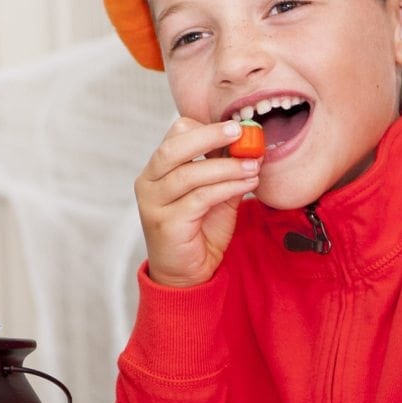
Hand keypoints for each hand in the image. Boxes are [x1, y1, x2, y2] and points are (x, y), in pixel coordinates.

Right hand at [134, 116, 260, 286]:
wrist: (186, 274)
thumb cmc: (199, 230)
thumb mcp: (215, 193)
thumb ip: (225, 170)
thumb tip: (250, 145)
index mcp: (157, 170)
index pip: (174, 136)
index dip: (204, 128)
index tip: (235, 128)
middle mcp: (149, 183)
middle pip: (173, 148)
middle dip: (209, 136)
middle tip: (240, 132)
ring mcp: (154, 204)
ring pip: (189, 174)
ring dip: (226, 167)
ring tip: (252, 165)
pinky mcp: (167, 223)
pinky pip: (200, 198)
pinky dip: (227, 187)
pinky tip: (246, 184)